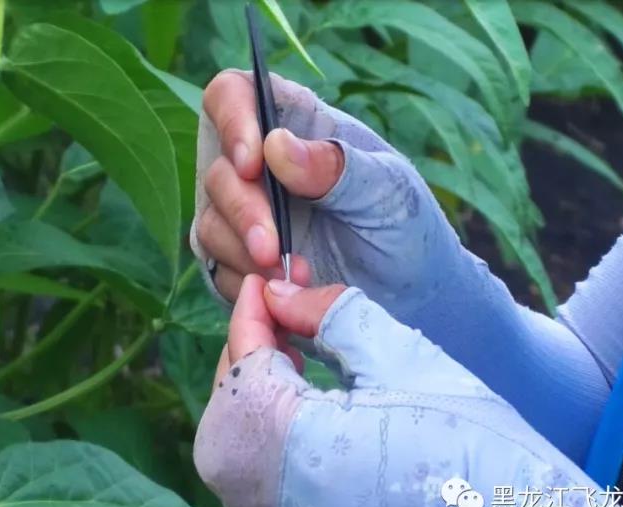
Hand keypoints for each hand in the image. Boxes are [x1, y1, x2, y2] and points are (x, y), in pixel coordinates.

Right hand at [192, 70, 459, 315]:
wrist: (412, 295)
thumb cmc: (404, 227)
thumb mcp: (387, 192)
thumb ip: (336, 166)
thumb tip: (275, 145)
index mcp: (296, 123)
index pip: (235, 94)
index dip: (231, 120)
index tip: (252, 164)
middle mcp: (260, 163)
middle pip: (219, 169)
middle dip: (243, 212)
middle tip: (272, 250)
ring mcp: (244, 212)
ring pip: (210, 221)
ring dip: (243, 252)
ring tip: (294, 276)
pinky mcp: (237, 258)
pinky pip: (216, 266)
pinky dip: (244, 281)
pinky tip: (282, 291)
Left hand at [193, 275, 622, 506]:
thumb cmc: (470, 438)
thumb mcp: (400, 356)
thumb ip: (328, 314)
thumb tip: (277, 291)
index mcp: (292, 443)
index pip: (245, 361)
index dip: (251, 312)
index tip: (264, 277)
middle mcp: (271, 492)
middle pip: (227, 404)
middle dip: (248, 352)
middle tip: (283, 312)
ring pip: (230, 441)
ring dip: (252, 390)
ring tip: (293, 352)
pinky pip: (254, 470)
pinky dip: (263, 427)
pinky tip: (301, 397)